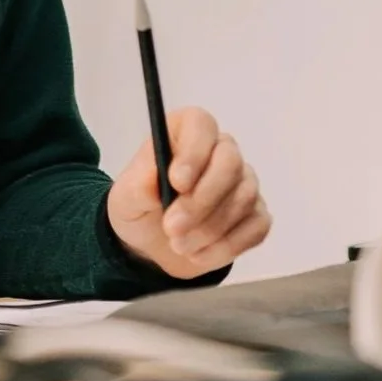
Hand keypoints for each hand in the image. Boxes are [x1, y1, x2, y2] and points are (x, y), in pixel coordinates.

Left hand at [106, 106, 269, 279]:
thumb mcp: (125, 198)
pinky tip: (198, 254)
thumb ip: (137, 185)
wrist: (153, 245)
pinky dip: (226, 246)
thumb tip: (154, 176)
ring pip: (243, 198)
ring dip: (209, 229)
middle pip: (230, 163)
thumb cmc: (140, 208)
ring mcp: (243, 182)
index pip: (201, 126)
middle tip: (172, 227)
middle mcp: (221, 151)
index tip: (176, 183)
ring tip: (177, 244)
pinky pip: (256, 227)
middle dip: (201, 201)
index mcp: (186, 132)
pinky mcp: (256, 214)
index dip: (193, 153)